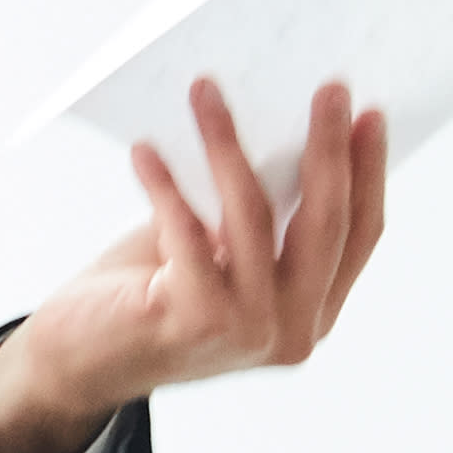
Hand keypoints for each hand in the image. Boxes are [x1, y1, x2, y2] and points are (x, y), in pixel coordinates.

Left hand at [0, 77, 388, 452]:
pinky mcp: (195, 322)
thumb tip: (275, 123)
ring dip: (227, 144)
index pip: (359, 235)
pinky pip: (186, 233)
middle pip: (325, 223)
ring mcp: (249, 331)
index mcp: (313, 313)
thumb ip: (258, 215)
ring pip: (253, 217)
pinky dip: (164, 185)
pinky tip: (145, 151)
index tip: (368, 113)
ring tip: (205, 91)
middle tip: (327, 87)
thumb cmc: (153, 295)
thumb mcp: (221, 255)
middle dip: (328, 147)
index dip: (367, 172)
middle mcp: (293, 330)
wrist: (83, 365)